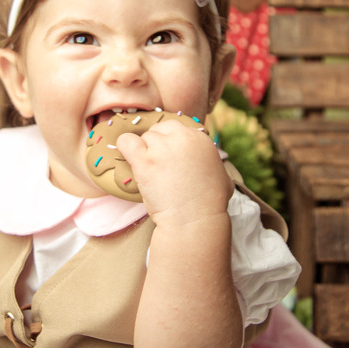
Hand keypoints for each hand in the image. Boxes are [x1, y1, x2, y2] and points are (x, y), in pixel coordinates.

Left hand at [117, 121, 232, 227]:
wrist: (195, 219)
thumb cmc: (210, 203)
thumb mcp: (222, 175)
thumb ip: (211, 161)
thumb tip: (209, 163)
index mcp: (200, 138)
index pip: (176, 128)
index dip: (170, 143)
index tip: (169, 159)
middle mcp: (182, 137)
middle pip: (159, 129)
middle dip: (157, 145)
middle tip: (159, 166)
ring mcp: (162, 147)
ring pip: (145, 137)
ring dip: (144, 152)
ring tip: (150, 171)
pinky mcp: (145, 160)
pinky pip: (126, 141)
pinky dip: (125, 148)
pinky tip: (131, 159)